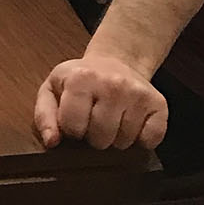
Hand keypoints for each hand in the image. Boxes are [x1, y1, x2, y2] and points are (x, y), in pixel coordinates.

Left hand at [34, 55, 167, 150]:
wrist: (117, 62)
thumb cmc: (80, 80)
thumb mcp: (52, 89)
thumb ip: (44, 115)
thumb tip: (51, 142)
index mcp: (81, 79)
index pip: (72, 127)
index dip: (71, 129)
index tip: (75, 119)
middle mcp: (112, 84)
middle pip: (100, 138)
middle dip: (94, 136)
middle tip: (94, 120)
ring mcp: (138, 94)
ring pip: (124, 143)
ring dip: (116, 139)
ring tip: (112, 120)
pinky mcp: (159, 104)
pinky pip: (150, 141)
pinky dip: (140, 140)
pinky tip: (131, 124)